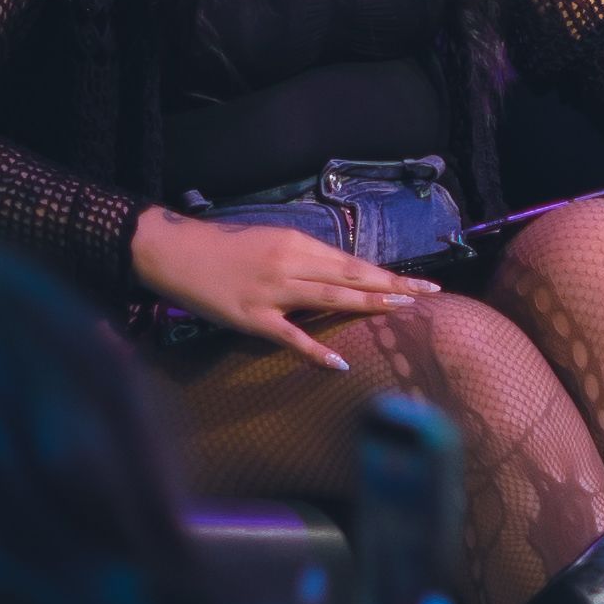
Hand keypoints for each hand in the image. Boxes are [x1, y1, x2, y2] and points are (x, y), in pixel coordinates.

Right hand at [128, 208, 441, 372]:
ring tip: (402, 311)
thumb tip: (337, 273)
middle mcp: (291, 265)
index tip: (419, 282)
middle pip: (350, 277)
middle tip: (428, 294)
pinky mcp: (253, 318)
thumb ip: (303, 257)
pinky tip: (339, 363)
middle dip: (392, 287)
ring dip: (368, 305)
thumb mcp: (269, 241)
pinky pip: (290, 337)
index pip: (351, 262)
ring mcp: (273, 292)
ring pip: (330, 299)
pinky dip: (315, 350)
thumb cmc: (222, 246)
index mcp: (296, 244)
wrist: (175, 252)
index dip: (387, 274)